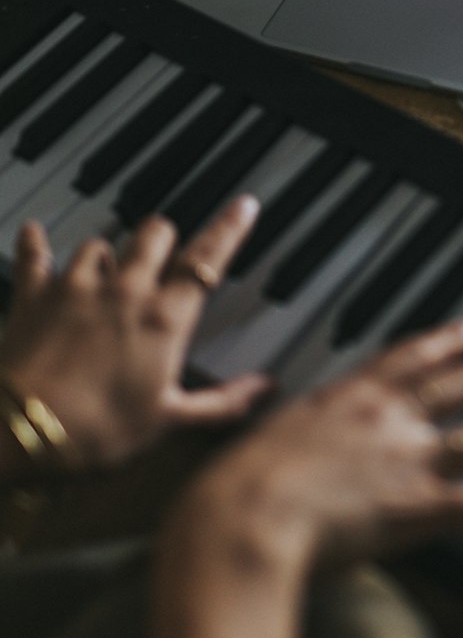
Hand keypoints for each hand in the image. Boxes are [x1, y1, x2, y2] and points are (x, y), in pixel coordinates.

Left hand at [0, 196, 270, 468]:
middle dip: (163, 238)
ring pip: (100, 243)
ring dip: (107, 253)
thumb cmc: (97, 431)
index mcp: (163, 319)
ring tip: (106, 270)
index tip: (243, 206)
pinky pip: (35, 254)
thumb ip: (221, 403)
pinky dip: (35, 244)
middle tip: (164, 253)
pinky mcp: (35, 294)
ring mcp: (77, 286)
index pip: (207, 260)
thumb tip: (263, 390)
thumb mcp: (168, 422)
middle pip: (154, 234)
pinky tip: (34, 234)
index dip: (229, 229)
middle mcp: (124, 290)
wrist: (20, 431)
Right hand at [177, 315, 462, 580]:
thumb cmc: (230, 493)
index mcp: (345, 397)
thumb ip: (283, 445)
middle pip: (462, 385)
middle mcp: (385, 416)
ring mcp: (408, 456)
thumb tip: (275, 456)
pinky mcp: (422, 502)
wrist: (237, 517)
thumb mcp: (257, 447)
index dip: (448, 340)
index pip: (409, 356)